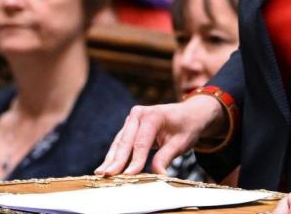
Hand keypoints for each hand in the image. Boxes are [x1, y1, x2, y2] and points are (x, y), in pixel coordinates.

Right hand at [96, 96, 225, 175]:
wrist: (190, 113)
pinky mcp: (129, 126)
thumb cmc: (186, 127)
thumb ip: (166, 157)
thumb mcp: (181, 142)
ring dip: (110, 159)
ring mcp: (132, 119)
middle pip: (126, 141)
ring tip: (100, 174)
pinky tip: (106, 168)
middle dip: (116, 160)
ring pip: (119, 142)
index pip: (141, 143)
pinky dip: (114, 155)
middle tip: (107, 176)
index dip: (135, 161)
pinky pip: (120, 142)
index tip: (128, 176)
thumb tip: (159, 175)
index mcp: (153, 115)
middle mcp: (139, 114)